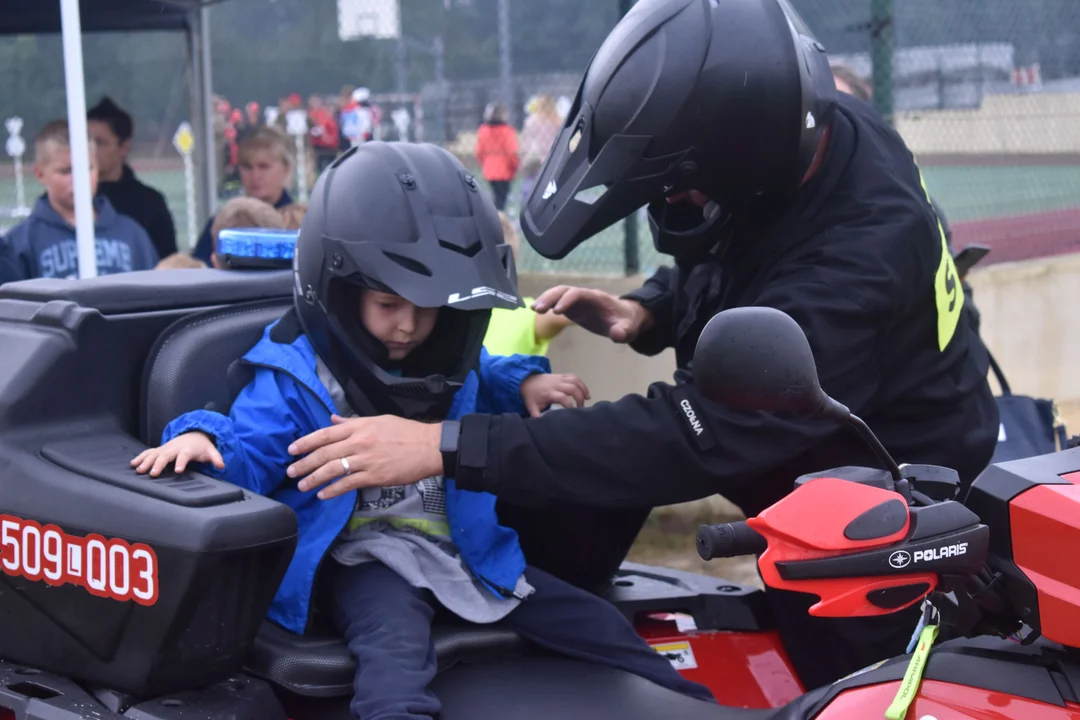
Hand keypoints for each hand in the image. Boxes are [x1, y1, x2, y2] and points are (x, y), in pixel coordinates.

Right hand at [131, 432, 223, 477]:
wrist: (193, 434)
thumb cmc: (201, 446)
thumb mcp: (211, 451)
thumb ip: (216, 458)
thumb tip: (222, 465)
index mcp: (187, 449)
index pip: (184, 455)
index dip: (181, 462)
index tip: (178, 470)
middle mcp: (174, 448)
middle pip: (166, 455)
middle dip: (159, 464)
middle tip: (153, 474)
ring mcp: (166, 448)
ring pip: (154, 453)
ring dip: (146, 461)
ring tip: (139, 470)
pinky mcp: (160, 449)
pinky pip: (148, 452)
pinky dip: (141, 457)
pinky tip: (133, 464)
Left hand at [286, 415, 442, 499]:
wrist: (429, 447)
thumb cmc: (406, 432)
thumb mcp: (378, 420)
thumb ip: (353, 422)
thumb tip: (332, 421)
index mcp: (359, 426)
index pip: (325, 434)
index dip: (306, 442)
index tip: (292, 450)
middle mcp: (359, 442)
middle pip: (324, 453)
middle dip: (304, 463)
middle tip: (291, 472)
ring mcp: (366, 460)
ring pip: (333, 470)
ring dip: (314, 479)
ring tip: (302, 486)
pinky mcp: (374, 476)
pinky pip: (348, 484)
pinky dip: (333, 490)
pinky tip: (323, 495)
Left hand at [520, 373, 589, 416]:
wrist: (526, 380)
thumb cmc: (531, 396)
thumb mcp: (531, 407)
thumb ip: (537, 416)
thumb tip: (543, 426)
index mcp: (549, 393)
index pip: (562, 397)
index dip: (570, 404)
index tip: (573, 412)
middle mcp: (556, 384)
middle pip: (572, 388)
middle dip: (579, 398)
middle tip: (581, 407)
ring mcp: (559, 378)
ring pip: (575, 381)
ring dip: (583, 389)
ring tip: (587, 398)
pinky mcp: (561, 375)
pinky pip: (574, 377)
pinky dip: (581, 383)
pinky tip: (585, 392)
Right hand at [532, 286, 652, 343]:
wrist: (625, 317)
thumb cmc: (626, 322)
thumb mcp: (628, 328)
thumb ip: (623, 331)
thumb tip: (617, 335)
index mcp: (595, 298)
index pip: (578, 294)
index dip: (567, 300)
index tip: (557, 311)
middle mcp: (584, 296)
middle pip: (564, 290)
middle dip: (550, 297)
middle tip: (537, 310)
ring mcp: (577, 301)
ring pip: (558, 294)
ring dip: (546, 299)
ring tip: (533, 309)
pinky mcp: (573, 308)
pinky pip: (557, 302)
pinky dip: (547, 304)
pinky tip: (537, 311)